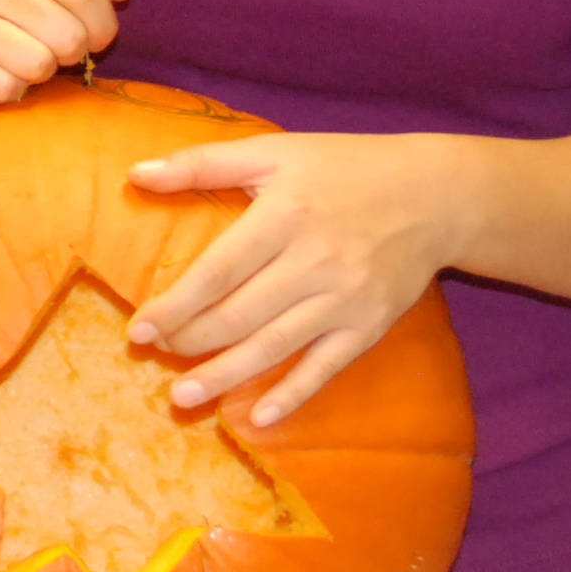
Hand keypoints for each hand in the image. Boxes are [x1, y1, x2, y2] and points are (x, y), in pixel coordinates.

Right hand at [0, 0, 136, 101]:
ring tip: (26, 55)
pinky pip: (8, 88)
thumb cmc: (24, 0)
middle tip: (55, 44)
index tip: (93, 29)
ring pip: (39, 65)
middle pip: (69, 35)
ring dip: (43, 70)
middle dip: (73, 50)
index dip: (102, 21)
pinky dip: (13, 89)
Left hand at [121, 131, 463, 426]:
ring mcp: (344, 299)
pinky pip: (324, 368)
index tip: (138, 328)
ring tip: (182, 397)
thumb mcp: (273, 151)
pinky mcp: (369, 326)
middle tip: (153, 356)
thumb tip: (135, 174)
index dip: (175, 305)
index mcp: (284, 216)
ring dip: (224, 377)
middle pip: (239, 316)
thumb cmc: (343, 167)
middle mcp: (314, 262)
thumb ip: (201, 162)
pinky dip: (291, 396)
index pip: (217, 272)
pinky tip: (257, 419)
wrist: (435, 195)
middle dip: (190, 342)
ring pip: (273, 348)